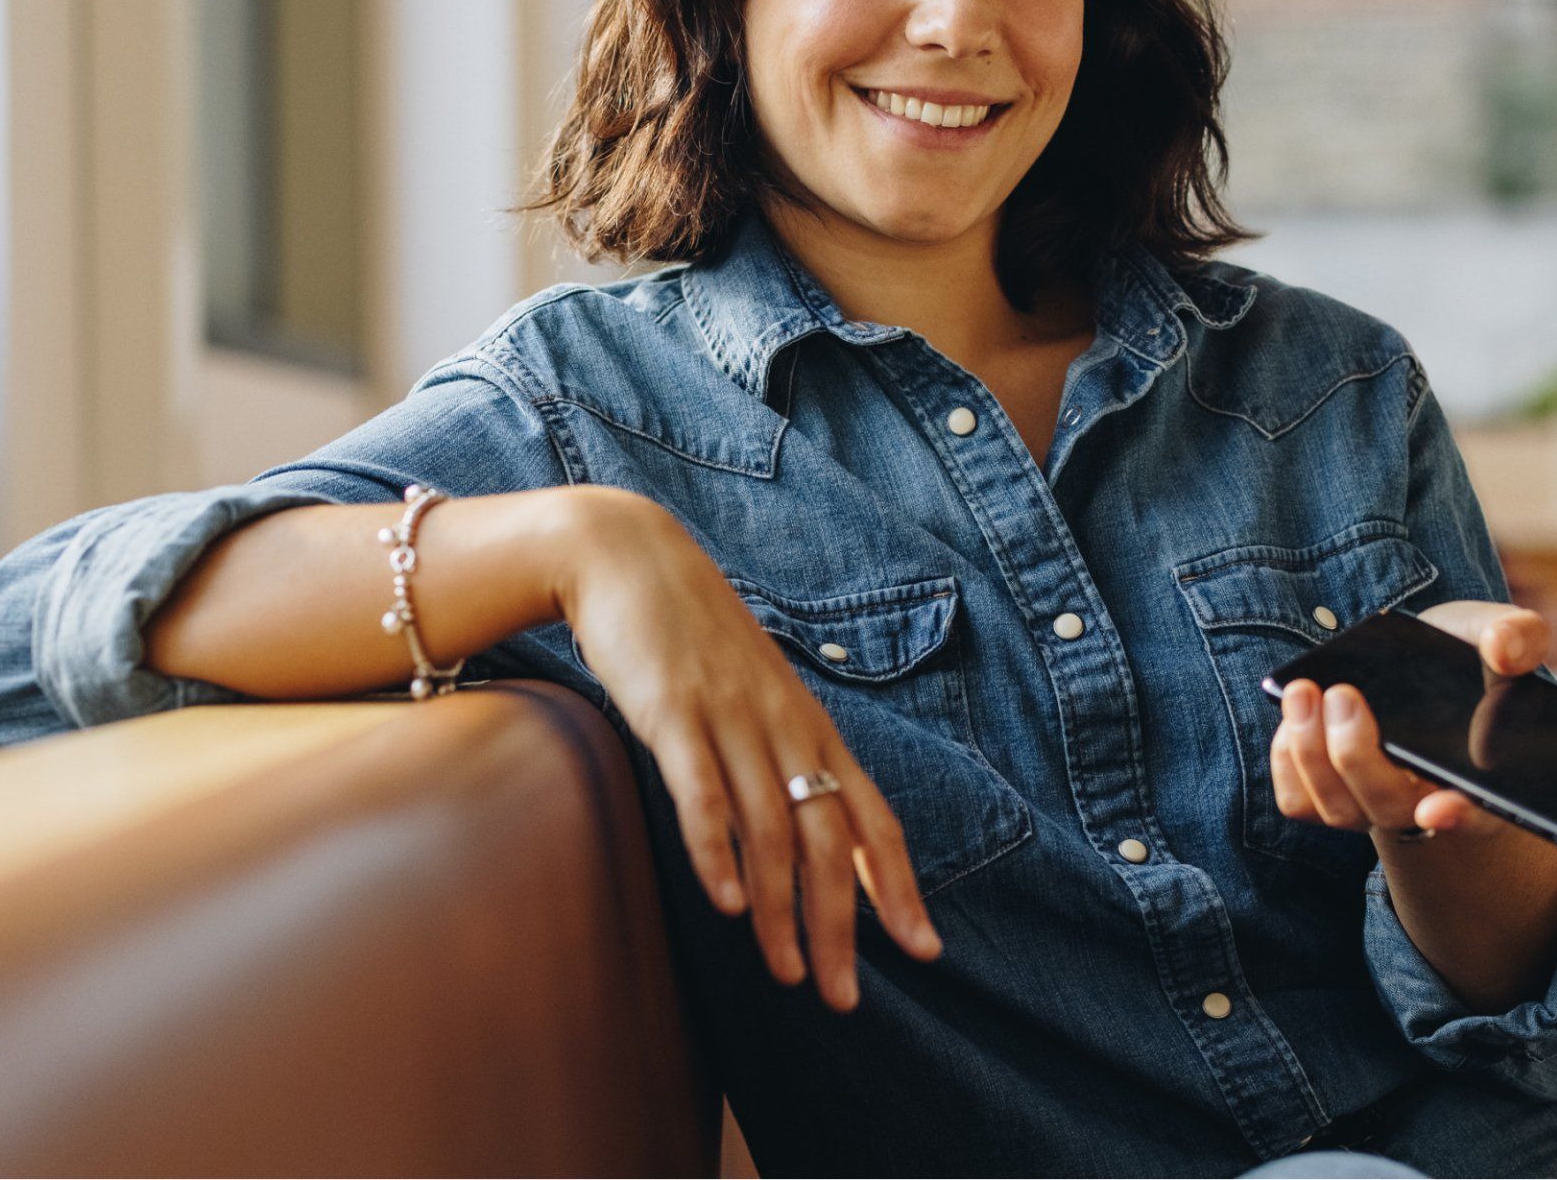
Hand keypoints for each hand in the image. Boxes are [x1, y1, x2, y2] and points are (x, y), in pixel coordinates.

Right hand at [546, 486, 942, 1010]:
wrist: (632, 560)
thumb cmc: (697, 639)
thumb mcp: (758, 695)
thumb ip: (784, 758)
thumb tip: (809, 830)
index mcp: (812, 729)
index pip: (875, 818)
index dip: (901, 886)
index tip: (924, 950)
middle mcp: (786, 728)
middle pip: (831, 840)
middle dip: (842, 925)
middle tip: (842, 996)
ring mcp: (732, 719)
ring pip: (772, 829)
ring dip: (780, 908)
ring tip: (786, 971)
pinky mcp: (675, 713)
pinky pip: (703, 792)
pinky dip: (717, 850)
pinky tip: (722, 901)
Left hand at [1269, 600, 1549, 840]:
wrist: (1411, 661)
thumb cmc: (1462, 654)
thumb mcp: (1496, 633)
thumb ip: (1517, 636)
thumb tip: (1505, 651)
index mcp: (1483, 777)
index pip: (1481, 814)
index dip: (1460, 816)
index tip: (1436, 807)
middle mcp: (1428, 802)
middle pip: (1389, 806)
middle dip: (1356, 754)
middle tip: (1342, 694)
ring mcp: (1373, 806)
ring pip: (1337, 808)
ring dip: (1311, 753)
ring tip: (1304, 692)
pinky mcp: (1327, 797)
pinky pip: (1298, 802)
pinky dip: (1287, 760)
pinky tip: (1294, 716)